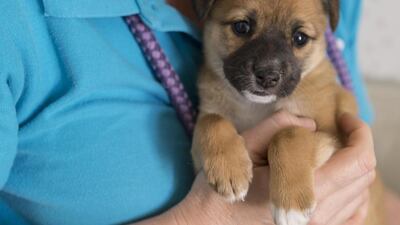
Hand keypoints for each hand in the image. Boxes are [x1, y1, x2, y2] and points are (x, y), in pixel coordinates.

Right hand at [170, 112, 375, 224]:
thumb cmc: (221, 189)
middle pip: (363, 175)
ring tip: (333, 151)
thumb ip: (274, 128)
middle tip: (340, 129)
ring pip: (360, 193)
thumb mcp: (241, 149)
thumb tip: (309, 123)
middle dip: (358, 144)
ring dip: (354, 166)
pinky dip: (353, 193)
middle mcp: (316, 215)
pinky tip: (337, 180)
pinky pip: (352, 215)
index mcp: (300, 190)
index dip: (358, 131)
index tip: (344, 118)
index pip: (356, 160)